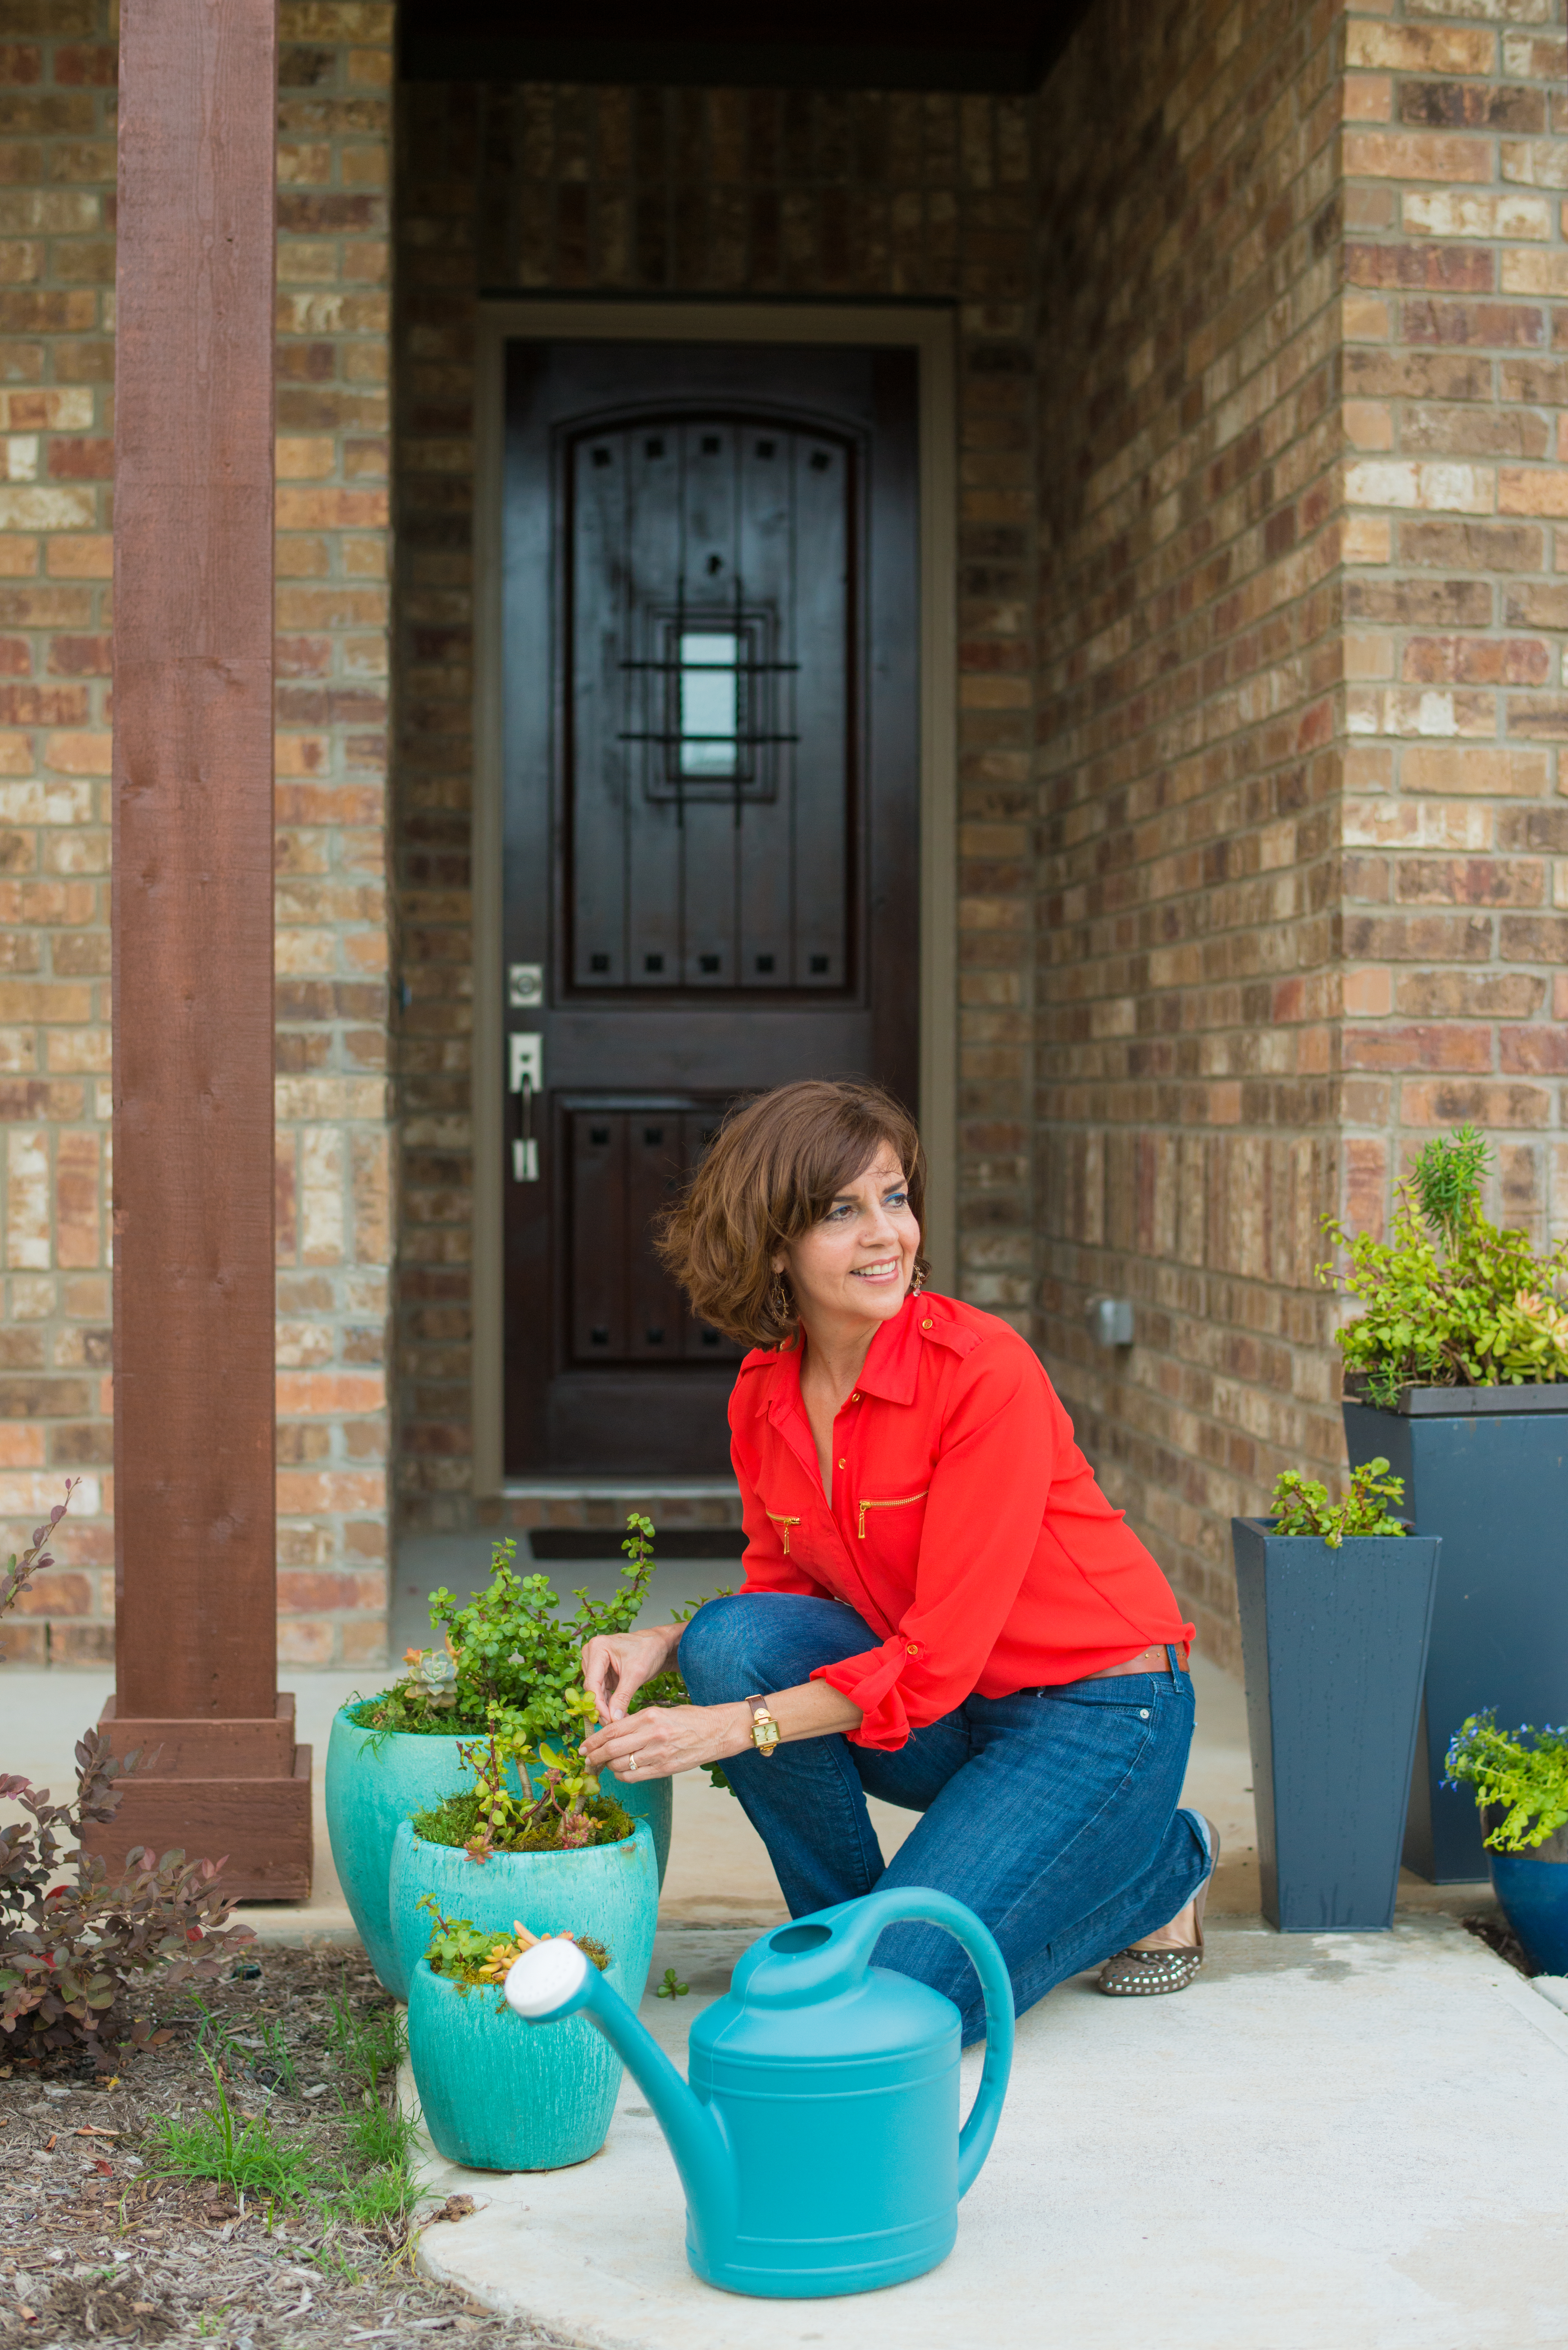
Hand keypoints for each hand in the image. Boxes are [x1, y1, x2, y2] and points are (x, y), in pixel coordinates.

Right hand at [581, 1625, 680, 1724]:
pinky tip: (618, 1714)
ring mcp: (596, 1663)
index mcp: (598, 1647)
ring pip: (595, 1691)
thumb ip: (623, 1696)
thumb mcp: (636, 1674)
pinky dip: (609, 1703)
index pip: (592, 1682)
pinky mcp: (602, 1672)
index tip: (608, 1721)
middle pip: (592, 1688)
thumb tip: (614, 1719)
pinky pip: (601, 1691)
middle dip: (602, 1707)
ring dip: (605, 1707)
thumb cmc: (649, 1650)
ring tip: (618, 1720)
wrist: (659, 1645)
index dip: (598, 1704)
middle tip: (614, 1724)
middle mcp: (592, 1653)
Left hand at [583, 1700, 751, 1783]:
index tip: (583, 1746)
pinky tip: (621, 1772)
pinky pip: (634, 1777)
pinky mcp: (665, 1769)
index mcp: (649, 1716)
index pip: (611, 1730)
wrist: (717, 1731)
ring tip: (604, 1765)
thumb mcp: (660, 1712)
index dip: (593, 1741)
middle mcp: (652, 1735)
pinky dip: (623, 1776)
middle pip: (611, 1749)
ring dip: (608, 1767)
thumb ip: (636, 1722)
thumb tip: (612, 1734)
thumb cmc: (689, 1719)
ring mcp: (658, 1754)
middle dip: (594, 1757)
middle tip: (586, 1760)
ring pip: (621, 1765)